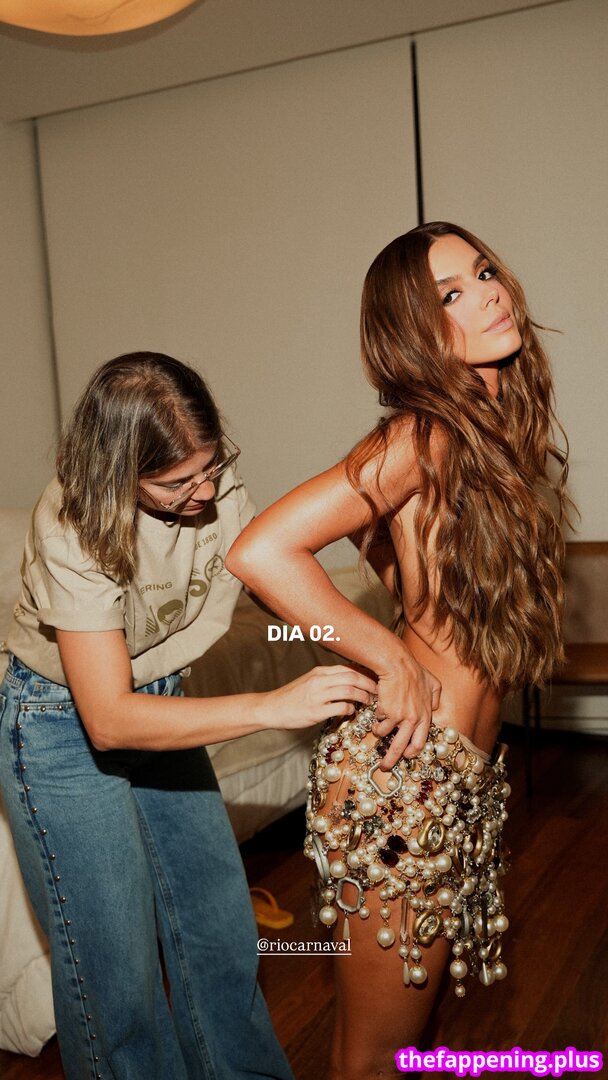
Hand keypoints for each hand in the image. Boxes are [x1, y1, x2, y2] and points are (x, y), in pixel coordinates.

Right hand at [257, 665, 377, 730]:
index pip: (348, 668)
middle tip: (379, 692)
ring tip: (369, 702)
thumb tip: (350, 681)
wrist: (271, 708)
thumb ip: (328, 679)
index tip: (375, 680)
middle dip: (369, 684)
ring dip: (363, 696)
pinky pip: (340, 707)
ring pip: (349, 690)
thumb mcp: (310, 681)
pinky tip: (352, 711)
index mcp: (319, 672)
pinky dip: (350, 709)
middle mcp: (319, 680)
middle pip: (352, 677)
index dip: (365, 674)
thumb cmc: (292, 696)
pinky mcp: (315, 711)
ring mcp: (317, 696)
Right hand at [371, 649, 440, 768]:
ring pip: (385, 736)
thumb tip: (434, 707)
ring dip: (379, 733)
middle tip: (385, 767)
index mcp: (425, 716)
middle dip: (392, 760)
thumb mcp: (433, 683)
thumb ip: (435, 696)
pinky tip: (377, 711)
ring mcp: (400, 718)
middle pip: (402, 748)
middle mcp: (414, 720)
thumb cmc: (414, 671)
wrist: (398, 665)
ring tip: (376, 729)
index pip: (421, 741)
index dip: (413, 750)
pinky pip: (378, 722)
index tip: (406, 755)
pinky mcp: (387, 713)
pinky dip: (375, 719)